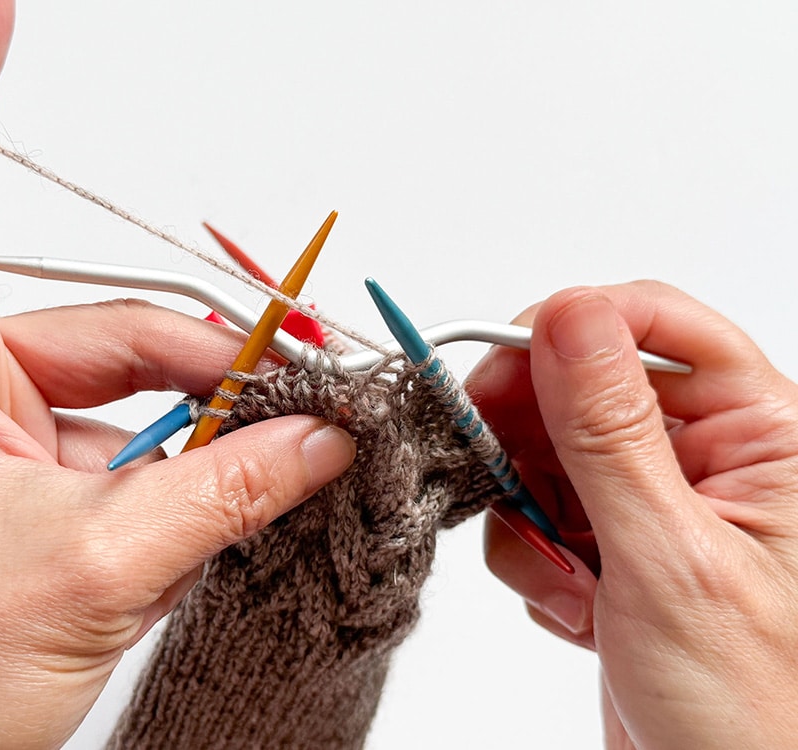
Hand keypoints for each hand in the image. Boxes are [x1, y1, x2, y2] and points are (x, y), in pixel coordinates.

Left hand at [0, 2, 354, 747]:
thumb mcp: (90, 569)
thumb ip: (222, 491)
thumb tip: (322, 438)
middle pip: (114, 321)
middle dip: (219, 354)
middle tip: (316, 392)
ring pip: (136, 389)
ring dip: (216, 420)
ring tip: (296, 452)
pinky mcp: (32, 484)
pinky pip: (133, 446)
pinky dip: (193, 465)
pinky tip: (244, 490)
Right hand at [472, 281, 797, 748]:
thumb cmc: (754, 710)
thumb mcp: (670, 558)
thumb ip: (609, 433)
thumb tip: (566, 318)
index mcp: (761, 435)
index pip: (657, 323)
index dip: (570, 328)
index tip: (498, 366)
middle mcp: (708, 456)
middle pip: (584, 383)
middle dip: (531, 435)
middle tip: (499, 479)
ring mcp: (653, 502)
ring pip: (546, 449)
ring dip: (531, 514)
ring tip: (567, 579)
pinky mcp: (612, 545)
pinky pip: (538, 510)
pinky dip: (535, 557)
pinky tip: (577, 610)